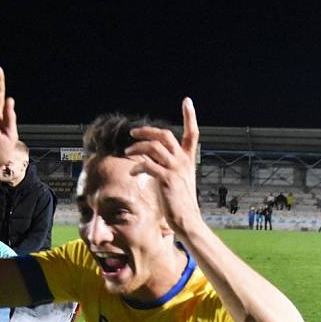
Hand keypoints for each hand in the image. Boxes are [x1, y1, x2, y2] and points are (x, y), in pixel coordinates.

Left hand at [124, 97, 200, 232]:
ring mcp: (176, 169)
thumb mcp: (176, 182)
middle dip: (147, 131)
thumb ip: (166, 169)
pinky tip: (133, 172)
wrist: (187, 220)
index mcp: (188, 161)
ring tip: (127, 152)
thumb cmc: (179, 204)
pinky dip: (138, 166)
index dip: (190, 116)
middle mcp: (183, 162)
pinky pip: (148, 165)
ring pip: (154, 147)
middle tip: (133, 133)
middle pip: (165, 135)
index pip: (193, 134)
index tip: (187, 101)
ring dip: (138, 147)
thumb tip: (148, 161)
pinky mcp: (167, 179)